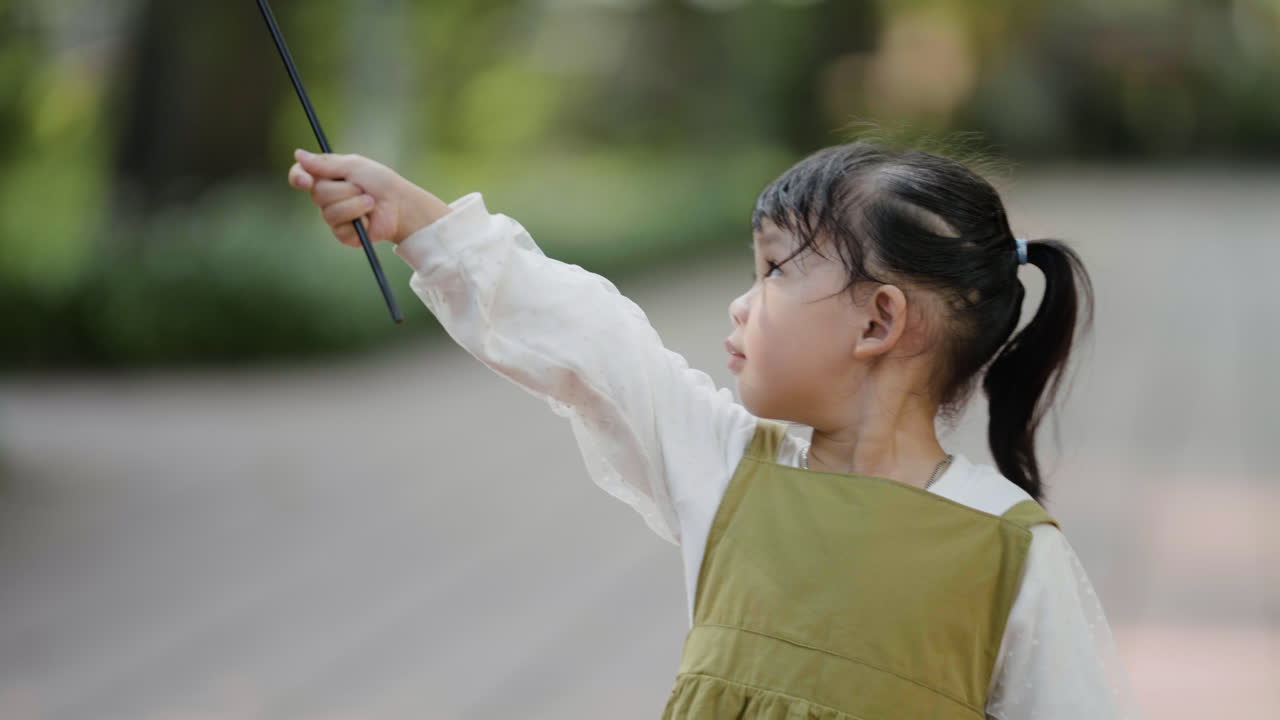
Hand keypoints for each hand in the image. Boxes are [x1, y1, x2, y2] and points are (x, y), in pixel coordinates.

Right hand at [287, 149, 451, 245]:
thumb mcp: (354, 166)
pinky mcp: (344, 235)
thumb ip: (326, 164)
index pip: (300, 176)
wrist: (401, 204)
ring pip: (330, 212)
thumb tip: (298, 155)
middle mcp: (326, 198)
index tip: (305, 180)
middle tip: (361, 188)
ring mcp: (334, 217)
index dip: (298, 178)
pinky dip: (360, 220)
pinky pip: (341, 229)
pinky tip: (369, 219)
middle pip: (318, 194)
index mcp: (326, 177)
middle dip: (344, 190)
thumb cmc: (380, 182)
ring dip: (355, 204)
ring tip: (370, 202)